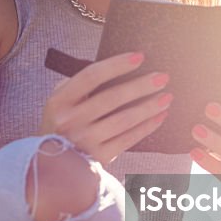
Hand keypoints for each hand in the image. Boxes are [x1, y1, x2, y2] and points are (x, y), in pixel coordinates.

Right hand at [39, 51, 172, 162]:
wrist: (53, 163)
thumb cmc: (63, 123)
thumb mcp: (60, 101)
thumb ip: (79, 85)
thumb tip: (115, 67)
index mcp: (60, 101)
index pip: (91, 76)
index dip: (116, 65)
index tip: (140, 57)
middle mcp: (70, 121)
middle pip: (112, 98)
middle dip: (141, 86)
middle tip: (163, 77)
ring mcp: (84, 141)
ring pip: (124, 120)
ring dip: (149, 107)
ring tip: (167, 97)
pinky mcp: (98, 158)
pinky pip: (128, 139)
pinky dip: (146, 127)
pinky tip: (160, 117)